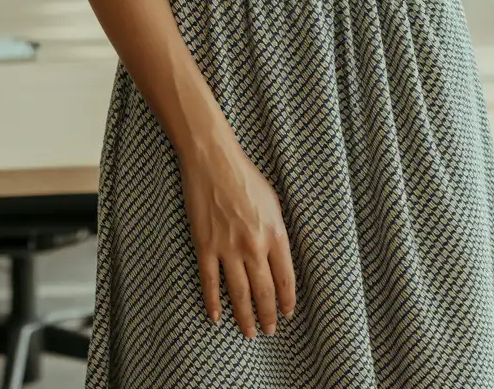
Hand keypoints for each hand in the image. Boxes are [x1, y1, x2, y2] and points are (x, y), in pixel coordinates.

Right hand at [179, 135, 296, 338]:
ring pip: (239, 294)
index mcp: (275, 234)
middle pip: (264, 291)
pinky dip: (213, 303)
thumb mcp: (273, 201)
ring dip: (245, 317)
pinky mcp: (205, 247)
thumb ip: (277, 231)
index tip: (287, 312)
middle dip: (269, 314)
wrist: (213, 161)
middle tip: (270, 330)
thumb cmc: (245, 176)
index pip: (285, 278)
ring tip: (250, 332)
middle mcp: (254, 246)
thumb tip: (279, 256)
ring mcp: (228, 249)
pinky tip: (216, 317)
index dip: (287, 300)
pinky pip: (210, 283)